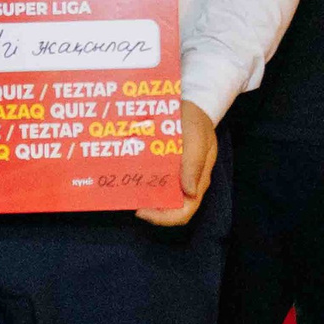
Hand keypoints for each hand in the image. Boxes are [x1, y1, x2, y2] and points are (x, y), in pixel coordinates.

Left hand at [138, 99, 216, 227]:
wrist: (193, 104)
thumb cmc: (197, 122)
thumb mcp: (198, 140)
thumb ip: (194, 165)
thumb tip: (189, 193)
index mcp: (197, 182)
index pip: (183, 212)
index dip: (162, 218)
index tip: (141, 210)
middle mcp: (186, 183)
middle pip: (168, 209)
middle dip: (149, 209)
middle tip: (130, 201)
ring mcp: (176, 176)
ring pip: (158, 197)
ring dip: (143, 196)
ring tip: (126, 190)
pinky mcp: (166, 166)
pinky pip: (153, 180)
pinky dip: (142, 182)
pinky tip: (129, 175)